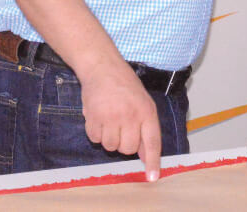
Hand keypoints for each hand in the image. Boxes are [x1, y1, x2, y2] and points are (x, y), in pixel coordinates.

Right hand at [80, 62, 161, 180]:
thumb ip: (146, 128)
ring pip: (111, 147)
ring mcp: (111, 117)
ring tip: (109, 120)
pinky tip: (99, 117)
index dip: (152, 161)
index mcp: (146, 111)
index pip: (152, 142)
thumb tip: (145, 156)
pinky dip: (96, 133)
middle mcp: (130, 116)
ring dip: (109, 138)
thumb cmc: (125, 85)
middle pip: (128, 149)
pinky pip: (96, 139)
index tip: (152, 177)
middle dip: (124, 143)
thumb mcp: (143, 102)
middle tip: (121, 127)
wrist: (102, 68)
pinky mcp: (94, 118)